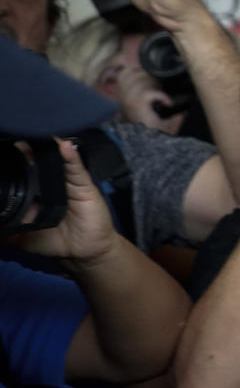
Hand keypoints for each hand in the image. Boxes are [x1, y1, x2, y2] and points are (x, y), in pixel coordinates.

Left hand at [12, 140, 118, 267]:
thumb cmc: (54, 241)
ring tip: (35, 134)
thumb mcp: (20, 237)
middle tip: (15, 139)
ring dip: (48, 146)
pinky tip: (65, 146)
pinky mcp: (84, 186)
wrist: (83, 252)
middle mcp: (51, 182)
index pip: (23, 170)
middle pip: (39, 161)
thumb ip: (5, 228)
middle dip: (28, 149)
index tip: (3, 150)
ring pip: (57, 160)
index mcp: (34, 190)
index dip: (15, 160)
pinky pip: (77, 170)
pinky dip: (72, 156)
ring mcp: (68, 182)